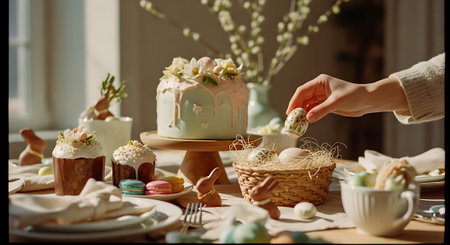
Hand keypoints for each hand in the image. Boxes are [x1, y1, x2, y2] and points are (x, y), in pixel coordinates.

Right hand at [286, 74, 408, 122]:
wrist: (367, 101)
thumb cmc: (354, 96)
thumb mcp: (337, 103)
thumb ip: (322, 110)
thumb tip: (307, 118)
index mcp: (320, 82)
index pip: (302, 91)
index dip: (294, 101)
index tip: (290, 112)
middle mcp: (319, 88)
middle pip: (302, 98)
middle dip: (296, 109)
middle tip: (291, 120)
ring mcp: (321, 97)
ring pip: (306, 105)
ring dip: (301, 114)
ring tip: (296, 123)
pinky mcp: (325, 104)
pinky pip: (312, 110)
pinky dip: (308, 116)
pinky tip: (305, 123)